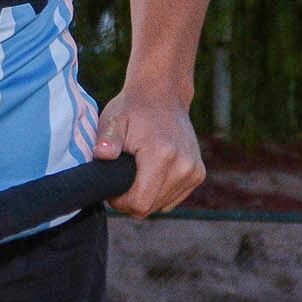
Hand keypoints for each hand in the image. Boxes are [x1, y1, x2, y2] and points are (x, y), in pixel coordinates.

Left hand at [93, 85, 204, 217]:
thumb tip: (102, 154)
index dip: (121, 202)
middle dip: (132, 199)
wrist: (163, 94)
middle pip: (150, 207)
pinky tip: (152, 171)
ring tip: (137, 171)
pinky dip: (159, 191)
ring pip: (162, 205)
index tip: (112, 187)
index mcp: (162, 155)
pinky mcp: (199, 174)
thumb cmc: (132, 109)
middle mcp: (184, 166)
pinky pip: (173, 198)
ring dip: (146, 195)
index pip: (140, 203)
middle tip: (122, 175)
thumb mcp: (113, 120)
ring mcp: (194, 171)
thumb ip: (106, 140)